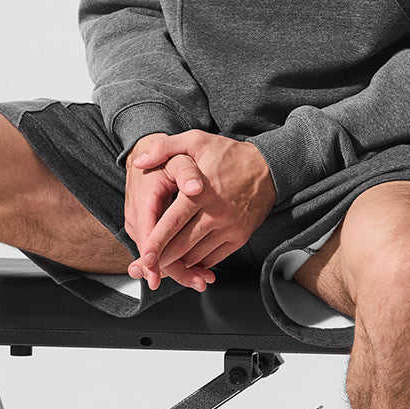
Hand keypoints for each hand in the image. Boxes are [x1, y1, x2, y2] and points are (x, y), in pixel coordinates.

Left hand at [129, 130, 276, 288]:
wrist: (269, 168)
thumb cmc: (231, 155)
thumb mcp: (197, 141)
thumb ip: (165, 148)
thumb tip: (140, 161)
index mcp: (201, 192)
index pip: (171, 223)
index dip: (154, 244)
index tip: (143, 257)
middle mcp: (215, 214)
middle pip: (181, 246)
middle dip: (160, 260)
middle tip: (145, 267)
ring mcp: (229, 229)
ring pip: (196, 256)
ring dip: (177, 265)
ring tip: (161, 265)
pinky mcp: (238, 238)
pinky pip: (213, 259)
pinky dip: (196, 264)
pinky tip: (185, 260)